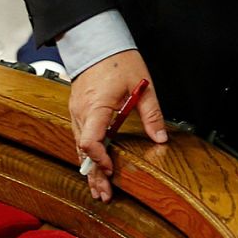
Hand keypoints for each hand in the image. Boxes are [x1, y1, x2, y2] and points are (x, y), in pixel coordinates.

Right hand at [69, 50, 167, 202]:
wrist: (96, 42)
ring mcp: (76, 112)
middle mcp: (81, 112)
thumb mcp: (143, 86)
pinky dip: (87, 154)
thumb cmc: (119, 61)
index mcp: (96, 106)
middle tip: (105, 195)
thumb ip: (152, 114)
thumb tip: (161, 138)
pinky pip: (80, 137)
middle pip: (83, 150)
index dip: (100, 158)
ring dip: (90, 167)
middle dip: (94, 174)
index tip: (113, 169)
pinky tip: (94, 167)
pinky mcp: (77, 110)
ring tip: (99, 189)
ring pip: (79, 146)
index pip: (90, 140)